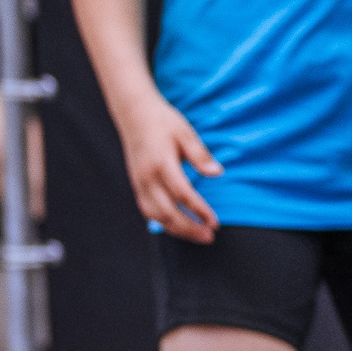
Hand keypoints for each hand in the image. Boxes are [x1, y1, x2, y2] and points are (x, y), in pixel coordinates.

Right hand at [118, 95, 222, 242]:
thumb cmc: (163, 122)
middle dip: (189, 229)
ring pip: (156, 217)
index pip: (182, 194)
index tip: (215, 222)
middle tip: (210, 236)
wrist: (134, 114)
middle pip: (167, 212)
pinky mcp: (136, 186)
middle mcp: (147, 178)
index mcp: (161, 163)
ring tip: (198, 236)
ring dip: (177, 230)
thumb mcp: (185, 133)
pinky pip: (148, 211)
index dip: (199, 210)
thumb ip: (200, 155)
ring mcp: (139, 183)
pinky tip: (179, 226)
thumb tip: (217, 173)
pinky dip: (163, 223)